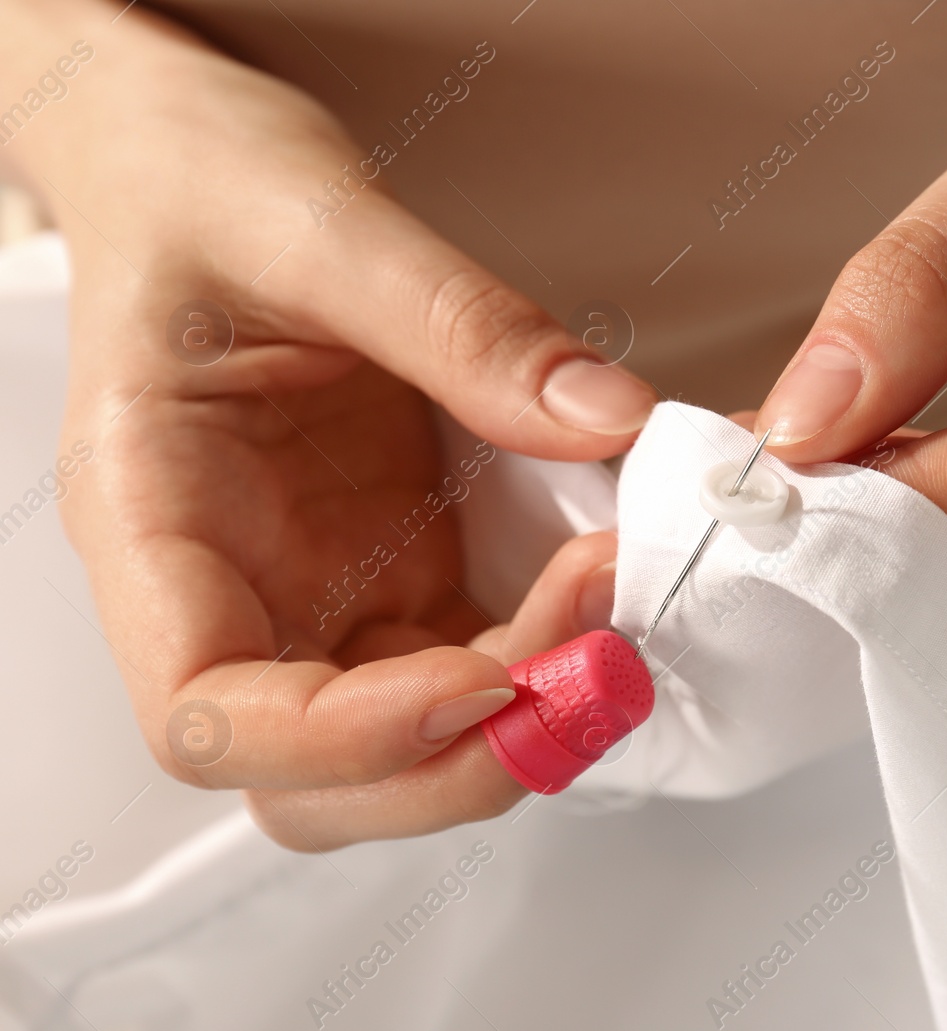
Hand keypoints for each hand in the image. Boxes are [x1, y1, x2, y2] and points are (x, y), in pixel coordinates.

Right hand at [3, 0, 653, 845]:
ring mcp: (322, 594)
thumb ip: (460, 325)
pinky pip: (477, 663)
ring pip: (411, 749)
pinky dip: (551, 654)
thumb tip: (605, 423)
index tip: (482, 676)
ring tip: (620, 615)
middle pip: (320, 779)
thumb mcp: (319, 223)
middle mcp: (234, 591)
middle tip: (596, 662)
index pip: (210, 717)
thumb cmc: (202, 186)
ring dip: (525, 722)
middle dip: (466, 758)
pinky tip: (613, 584)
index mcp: (155, 522)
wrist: (197, 164)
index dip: (350, 736)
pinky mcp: (399, 574)